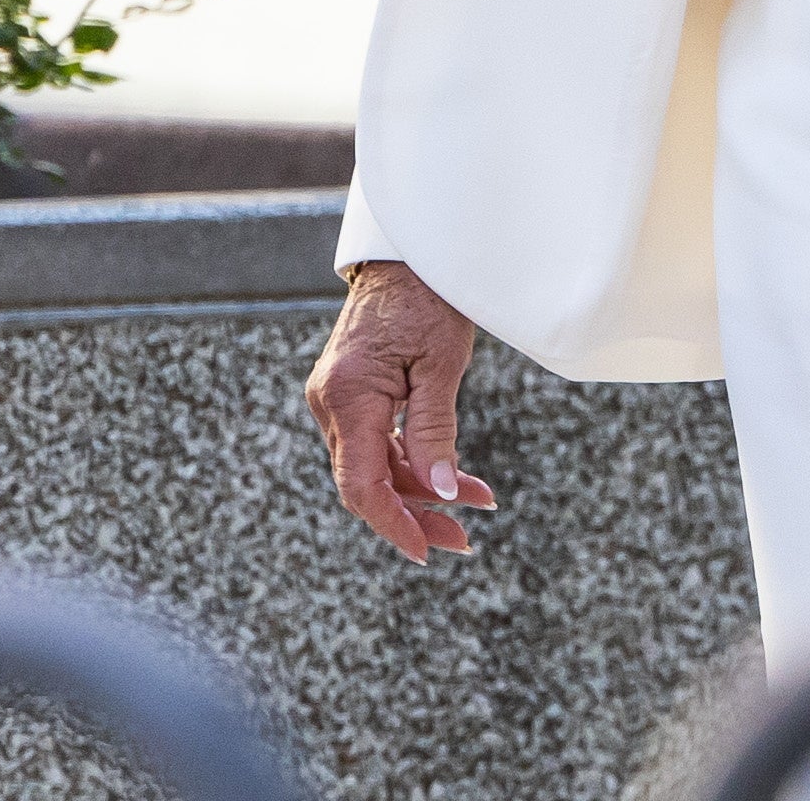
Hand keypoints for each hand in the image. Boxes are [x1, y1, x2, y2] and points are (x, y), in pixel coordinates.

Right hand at [304, 260, 498, 561]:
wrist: (406, 259)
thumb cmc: (429, 301)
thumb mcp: (443, 364)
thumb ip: (436, 430)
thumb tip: (442, 492)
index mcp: (348, 399)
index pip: (361, 485)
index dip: (393, 523)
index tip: (426, 551)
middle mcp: (331, 406)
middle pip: (366, 483)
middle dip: (416, 515)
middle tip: (464, 541)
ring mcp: (336, 403)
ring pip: (373, 468)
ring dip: (420, 491)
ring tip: (478, 503)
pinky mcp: (350, 399)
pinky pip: (377, 445)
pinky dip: (412, 464)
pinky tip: (453, 478)